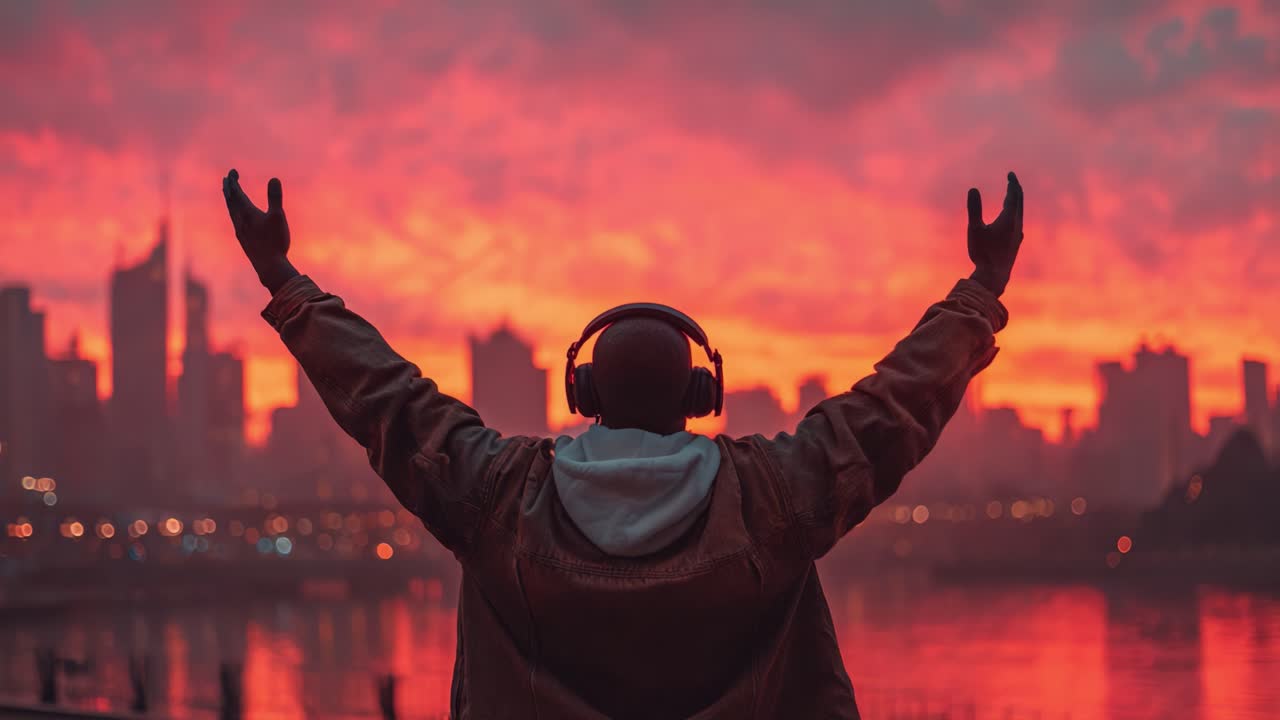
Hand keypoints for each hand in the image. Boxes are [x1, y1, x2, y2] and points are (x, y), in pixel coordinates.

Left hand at [222, 169, 298, 292]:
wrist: (269, 266)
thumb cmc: (275, 241)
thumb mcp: (278, 217)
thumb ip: (275, 197)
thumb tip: (274, 179)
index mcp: (247, 213)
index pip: (236, 193)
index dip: (233, 181)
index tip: (232, 171)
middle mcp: (240, 221)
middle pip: (230, 201)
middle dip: (228, 188)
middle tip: (227, 179)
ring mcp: (240, 232)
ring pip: (231, 212)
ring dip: (230, 201)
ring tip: (229, 195)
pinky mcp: (244, 241)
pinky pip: (235, 222)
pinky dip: (234, 213)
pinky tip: (239, 218)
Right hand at [966, 171, 1023, 297]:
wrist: (994, 276)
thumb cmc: (983, 252)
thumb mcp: (974, 229)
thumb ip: (974, 208)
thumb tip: (973, 189)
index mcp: (1009, 218)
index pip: (1014, 195)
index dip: (1012, 183)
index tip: (1010, 174)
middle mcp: (1017, 224)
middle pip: (1020, 202)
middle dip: (1016, 190)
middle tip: (1012, 181)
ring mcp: (1017, 235)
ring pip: (1020, 213)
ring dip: (1017, 203)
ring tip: (1012, 197)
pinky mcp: (1015, 243)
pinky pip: (1018, 223)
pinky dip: (1015, 215)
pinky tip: (1013, 221)